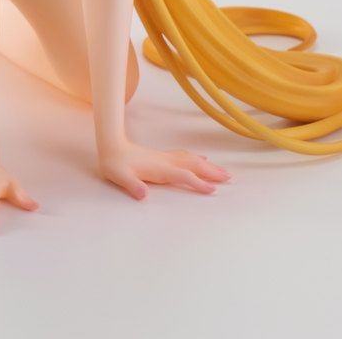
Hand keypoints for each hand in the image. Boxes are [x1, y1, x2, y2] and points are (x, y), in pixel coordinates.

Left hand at [98, 139, 231, 198]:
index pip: (183, 176)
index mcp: (159, 168)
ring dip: (208, 165)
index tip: (213, 190)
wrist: (111, 146)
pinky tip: (203, 159)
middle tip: (230, 179)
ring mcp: (166, 158)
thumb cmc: (115, 164)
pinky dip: (198, 159)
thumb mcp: (119, 177)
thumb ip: (132, 185)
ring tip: (223, 172)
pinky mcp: (163, 156)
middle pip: (194, 166)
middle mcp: (166, 161)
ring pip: (192, 160)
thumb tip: (142, 195)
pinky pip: (186, 156)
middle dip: (212, 172)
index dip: (198, 183)